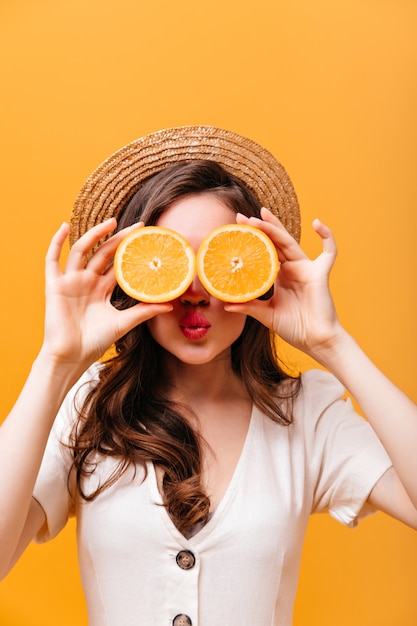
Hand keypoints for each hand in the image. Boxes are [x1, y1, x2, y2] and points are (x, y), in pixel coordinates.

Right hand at [41, 219, 171, 371]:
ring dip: (95, 234)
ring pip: (82, 250)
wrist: (71, 357)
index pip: (118, 264)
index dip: (131, 252)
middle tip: (138, 226)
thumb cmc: (94, 342)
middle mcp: (87, 281)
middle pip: (104, 253)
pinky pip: (52, 259)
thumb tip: (170, 305)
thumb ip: (144, 312)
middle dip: (119, 238)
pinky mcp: (54, 285)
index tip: (147, 239)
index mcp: (102, 289)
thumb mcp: (123, 323)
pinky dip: (56, 242)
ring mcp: (70, 281)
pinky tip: (64, 226)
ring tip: (111, 222)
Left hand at [225, 208, 342, 358]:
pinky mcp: (320, 273)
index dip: (252, 241)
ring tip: (261, 215)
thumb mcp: (265, 315)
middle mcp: (292, 269)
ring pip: (290, 242)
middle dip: (260, 228)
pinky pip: (329, 251)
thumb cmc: (294, 328)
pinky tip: (318, 223)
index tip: (235, 230)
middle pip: (275, 242)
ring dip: (276, 227)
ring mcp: (306, 269)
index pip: (264, 252)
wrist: (315, 341)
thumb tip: (225, 304)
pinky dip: (327, 236)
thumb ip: (248, 307)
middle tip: (241, 217)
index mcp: (280, 277)